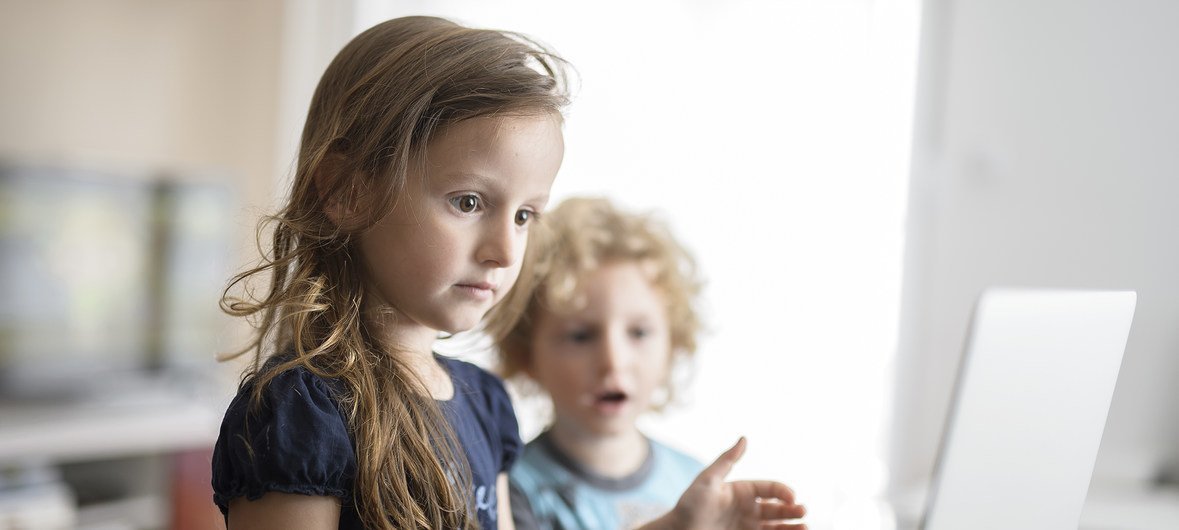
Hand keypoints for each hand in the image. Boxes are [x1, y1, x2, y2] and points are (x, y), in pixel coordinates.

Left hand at [666, 437, 806, 529]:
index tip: (793, 498)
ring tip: (806, 528)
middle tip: (804, 513)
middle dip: (793, 510)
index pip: (770, 488)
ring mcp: (748, 527)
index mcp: (742, 491)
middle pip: (778, 509)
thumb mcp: (708, 480)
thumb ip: (727, 460)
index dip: (784, 492)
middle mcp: (748, 509)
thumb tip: (745, 437)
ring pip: (777, 527)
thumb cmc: (689, 505)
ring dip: (793, 527)